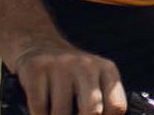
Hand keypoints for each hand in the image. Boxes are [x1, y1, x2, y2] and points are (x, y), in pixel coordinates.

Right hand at [12, 39, 127, 114]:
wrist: (40, 44)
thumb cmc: (71, 76)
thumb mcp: (94, 83)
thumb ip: (100, 104)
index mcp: (107, 70)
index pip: (117, 106)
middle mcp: (87, 65)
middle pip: (92, 111)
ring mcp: (61, 65)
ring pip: (61, 114)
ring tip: (54, 112)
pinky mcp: (37, 69)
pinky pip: (38, 108)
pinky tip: (40, 110)